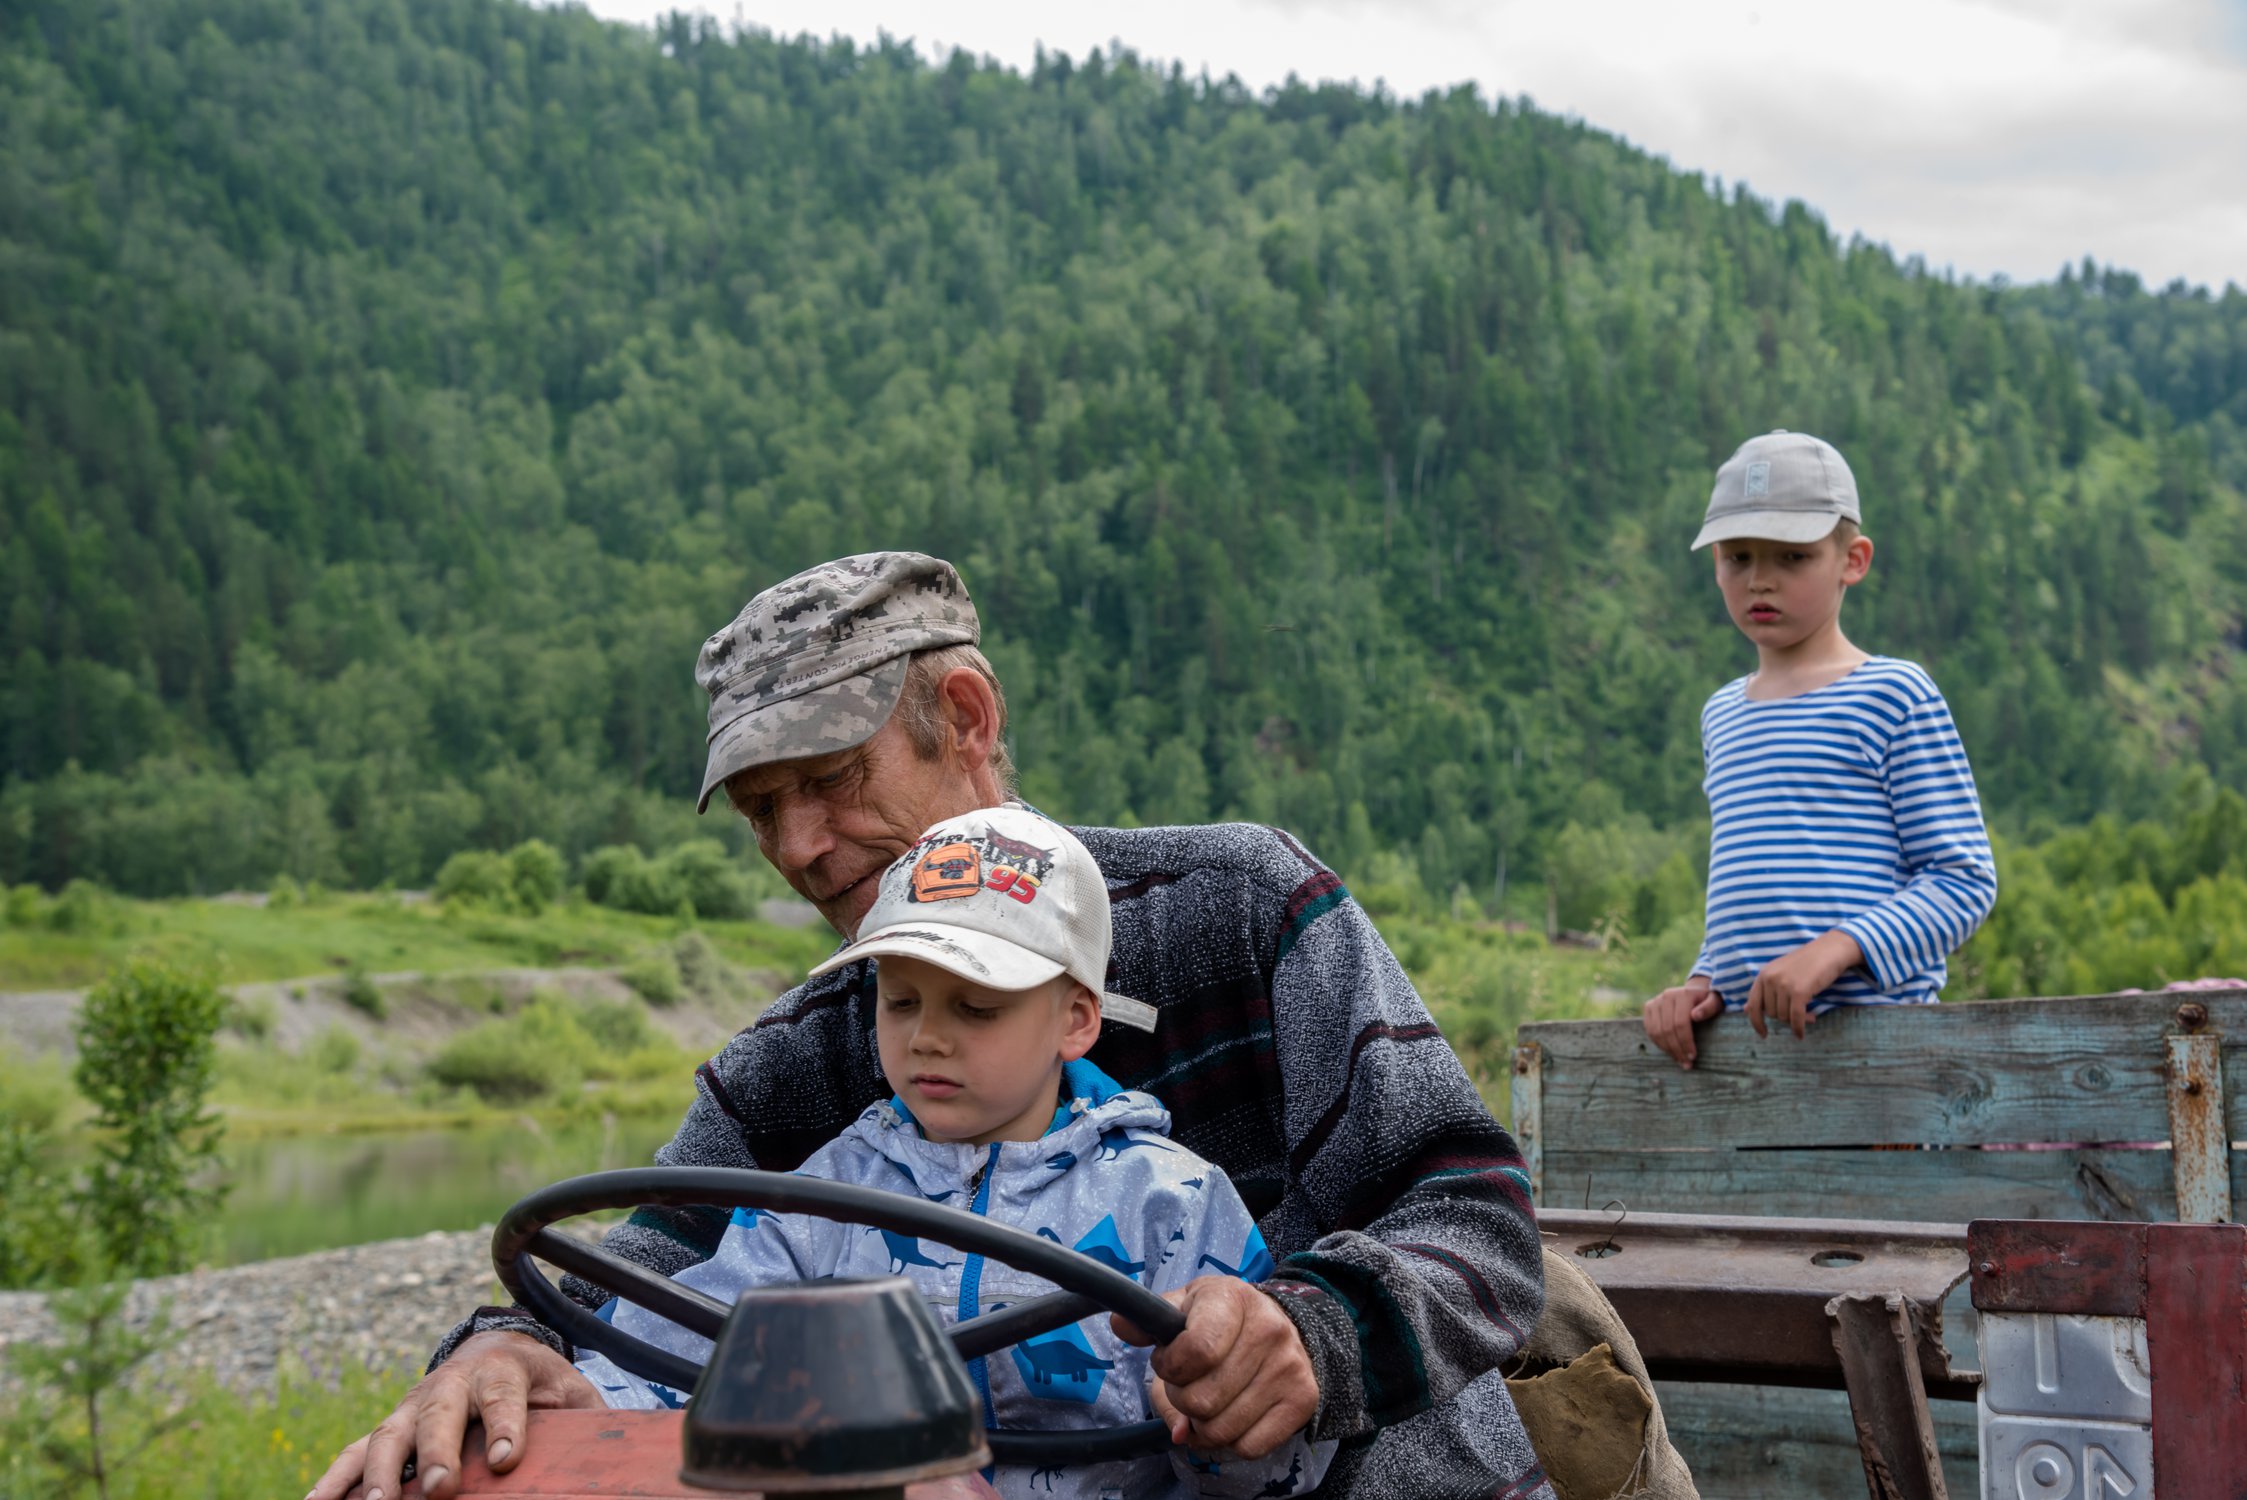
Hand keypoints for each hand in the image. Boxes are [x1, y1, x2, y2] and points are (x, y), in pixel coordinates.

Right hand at [306, 1330, 600, 1499]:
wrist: (496, 1350)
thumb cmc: (539, 1384)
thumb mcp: (570, 1393)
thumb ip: (587, 1419)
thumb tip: (621, 1450)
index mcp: (503, 1372)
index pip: (506, 1398)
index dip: (508, 1427)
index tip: (509, 1458)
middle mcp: (451, 1386)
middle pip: (440, 1416)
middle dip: (436, 1452)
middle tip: (439, 1488)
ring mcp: (413, 1407)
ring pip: (388, 1436)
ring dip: (379, 1472)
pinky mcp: (388, 1429)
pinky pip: (352, 1455)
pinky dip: (332, 1481)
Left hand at [1112, 1276, 1318, 1458]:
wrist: (1283, 1324)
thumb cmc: (1221, 1320)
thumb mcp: (1183, 1308)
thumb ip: (1146, 1318)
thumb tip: (1120, 1326)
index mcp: (1232, 1297)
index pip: (1196, 1351)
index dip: (1170, 1368)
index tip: (1169, 1361)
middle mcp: (1268, 1329)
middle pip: (1202, 1400)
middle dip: (1182, 1400)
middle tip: (1189, 1384)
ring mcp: (1289, 1366)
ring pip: (1222, 1430)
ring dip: (1202, 1426)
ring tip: (1208, 1400)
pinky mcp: (1303, 1400)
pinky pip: (1249, 1447)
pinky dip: (1230, 1442)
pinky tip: (1230, 1416)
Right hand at [1643, 978, 1721, 1068]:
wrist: (1695, 992)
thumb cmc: (1708, 1001)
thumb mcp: (1715, 1002)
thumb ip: (1709, 1008)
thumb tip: (1695, 1016)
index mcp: (1683, 994)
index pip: (1680, 1023)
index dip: (1686, 1042)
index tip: (1693, 1056)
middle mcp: (1666, 996)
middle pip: (1667, 1029)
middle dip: (1677, 1049)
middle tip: (1686, 1063)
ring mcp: (1656, 1001)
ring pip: (1657, 1031)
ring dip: (1667, 1049)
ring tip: (1679, 1060)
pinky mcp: (1649, 1007)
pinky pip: (1650, 1030)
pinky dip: (1659, 1043)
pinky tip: (1670, 1052)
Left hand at [1745, 930, 1863, 1041]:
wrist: (1829, 950)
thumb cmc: (1806, 964)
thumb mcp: (1780, 973)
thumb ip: (1764, 991)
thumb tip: (1745, 1009)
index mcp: (1763, 974)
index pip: (1753, 1004)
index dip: (1756, 1022)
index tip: (1763, 1034)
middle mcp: (1770, 979)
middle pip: (1771, 1013)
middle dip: (1786, 1018)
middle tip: (1802, 1014)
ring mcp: (1783, 985)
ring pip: (1784, 1017)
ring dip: (1797, 1021)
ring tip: (1810, 1014)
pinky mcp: (1799, 991)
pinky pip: (1795, 1018)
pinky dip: (1798, 1028)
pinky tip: (1801, 1034)